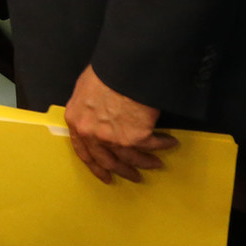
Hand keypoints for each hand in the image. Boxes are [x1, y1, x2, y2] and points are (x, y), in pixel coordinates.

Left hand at [63, 65, 177, 183]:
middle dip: (122, 171)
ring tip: (155, 164)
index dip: (95, 166)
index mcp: (76, 122)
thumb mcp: (84, 89)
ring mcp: (114, 139)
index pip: (83, 152)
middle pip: (108, 161)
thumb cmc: (105, 72)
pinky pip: (152, 146)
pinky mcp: (136, 138)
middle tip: (133, 176)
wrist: (124, 68)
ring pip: (131, 159)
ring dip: (146, 163)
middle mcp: (93, 135)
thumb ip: (87, 109)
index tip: (105, 175)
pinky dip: (162, 145)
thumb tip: (95, 116)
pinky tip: (169, 143)